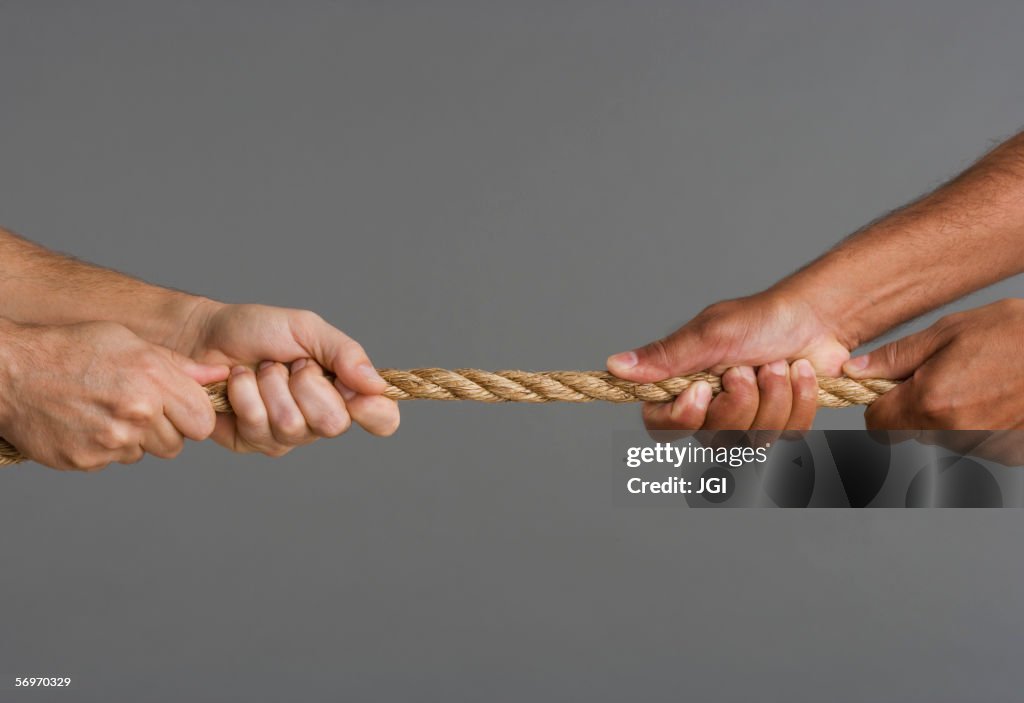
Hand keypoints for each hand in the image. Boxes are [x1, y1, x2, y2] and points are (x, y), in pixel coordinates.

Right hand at [0, 320, 227, 470]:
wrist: (11, 373)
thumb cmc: (73, 349)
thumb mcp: (130, 343)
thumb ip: (179, 365)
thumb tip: (221, 374)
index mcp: (152, 380)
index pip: (203, 422)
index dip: (193, 416)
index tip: (179, 408)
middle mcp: (135, 413)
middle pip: (178, 443)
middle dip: (165, 429)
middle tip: (137, 408)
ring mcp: (110, 441)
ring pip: (146, 453)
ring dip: (136, 438)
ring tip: (108, 410)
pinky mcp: (87, 460)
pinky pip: (114, 461)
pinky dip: (106, 447)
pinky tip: (87, 422)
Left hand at [179, 301, 399, 455]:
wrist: (204, 336)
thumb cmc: (258, 329)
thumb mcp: (307, 329)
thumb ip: (345, 352)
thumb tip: (376, 384)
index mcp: (344, 391)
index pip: (381, 419)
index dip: (376, 413)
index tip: (358, 394)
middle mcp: (320, 420)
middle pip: (334, 424)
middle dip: (307, 385)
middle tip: (291, 365)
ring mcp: (286, 436)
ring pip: (292, 425)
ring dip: (270, 385)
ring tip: (260, 369)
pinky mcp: (252, 442)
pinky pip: (257, 426)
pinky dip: (244, 394)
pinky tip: (238, 382)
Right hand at [607, 290, 849, 430]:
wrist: (815, 317)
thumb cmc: (760, 319)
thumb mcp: (709, 335)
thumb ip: (665, 356)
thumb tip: (615, 365)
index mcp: (683, 386)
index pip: (661, 427)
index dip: (683, 416)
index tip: (705, 389)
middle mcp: (710, 410)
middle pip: (714, 438)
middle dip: (741, 400)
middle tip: (749, 366)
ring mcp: (747, 422)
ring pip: (755, 440)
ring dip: (774, 395)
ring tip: (778, 364)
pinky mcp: (782, 426)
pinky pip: (789, 434)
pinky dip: (799, 399)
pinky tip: (799, 373)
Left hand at [845, 298, 1023, 429]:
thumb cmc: (1015, 334)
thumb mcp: (948, 333)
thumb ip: (896, 358)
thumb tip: (854, 371)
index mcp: (931, 402)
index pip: (876, 424)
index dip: (879, 403)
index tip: (893, 386)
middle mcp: (954, 433)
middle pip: (908, 432)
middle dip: (913, 408)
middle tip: (940, 375)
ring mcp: (984, 446)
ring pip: (940, 438)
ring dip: (946, 415)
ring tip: (976, 380)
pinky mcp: (1007, 452)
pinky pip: (973, 441)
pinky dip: (975, 422)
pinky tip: (995, 396)